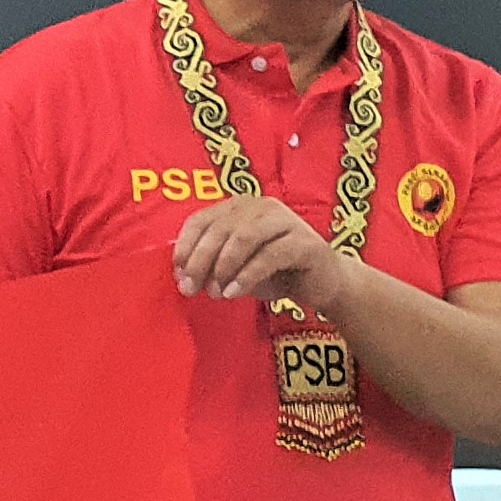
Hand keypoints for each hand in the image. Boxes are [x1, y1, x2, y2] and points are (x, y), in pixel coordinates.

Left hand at [173, 195, 353, 310]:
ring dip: (223, 267)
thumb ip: (211, 266)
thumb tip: (183, 277)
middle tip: (192, 289)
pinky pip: (269, 256)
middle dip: (201, 261)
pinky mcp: (304, 242)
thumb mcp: (234, 268)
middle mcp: (261, 207)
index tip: (178, 274)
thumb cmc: (273, 273)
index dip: (186, 247)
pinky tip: (233, 293)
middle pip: (220, 229)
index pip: (201, 220)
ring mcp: (285, 221)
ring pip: (243, 237)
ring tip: (215, 293)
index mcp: (238, 207)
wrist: (322, 283)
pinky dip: (246, 276)